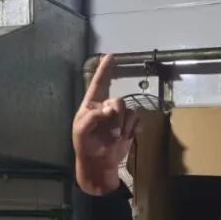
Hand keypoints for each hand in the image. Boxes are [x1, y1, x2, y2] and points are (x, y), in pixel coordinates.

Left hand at [73, 54, 137, 195]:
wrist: (99, 164)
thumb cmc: (85, 146)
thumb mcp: (82, 131)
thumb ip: (93, 117)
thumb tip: (110, 109)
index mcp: (91, 105)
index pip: (98, 84)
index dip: (104, 70)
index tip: (111, 56)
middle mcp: (106, 107)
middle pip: (119, 101)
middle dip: (117, 117)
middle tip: (113, 133)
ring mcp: (119, 117)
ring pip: (130, 111)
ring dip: (124, 126)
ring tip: (115, 138)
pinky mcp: (130, 127)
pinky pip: (138, 120)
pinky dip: (133, 130)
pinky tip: (127, 138)